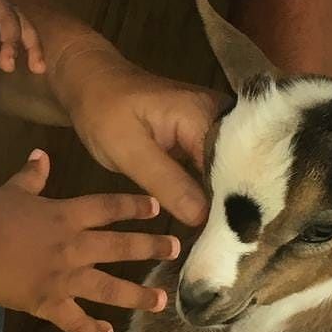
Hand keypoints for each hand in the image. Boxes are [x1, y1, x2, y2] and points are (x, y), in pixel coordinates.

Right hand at [0, 150, 180, 331]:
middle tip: (175, 250)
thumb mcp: (13, 190)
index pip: (108, 207)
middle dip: (151, 248)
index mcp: (66, 216)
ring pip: (108, 289)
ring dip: (136, 296)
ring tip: (161, 301)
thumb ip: (32, 174)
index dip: (134, 206)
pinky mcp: (50, 304)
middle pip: (119, 247)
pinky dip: (90, 330)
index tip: (158, 207)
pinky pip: (74, 321)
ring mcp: (64, 278)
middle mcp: (73, 247)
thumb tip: (42, 153)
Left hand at [53, 43, 223, 227]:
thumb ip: (166, 182)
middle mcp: (221, 117)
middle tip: (232, 246)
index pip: (232, 167)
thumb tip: (203, 217)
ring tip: (229, 241)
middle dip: (236, 207)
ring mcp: (215, 126)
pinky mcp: (205, 138)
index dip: (233, 205)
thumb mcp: (127, 150)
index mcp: (204, 114)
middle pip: (239, 169)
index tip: (232, 240)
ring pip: (230, 172)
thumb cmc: (103, 112)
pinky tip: (215, 222)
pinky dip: (213, 193)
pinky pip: (217, 169)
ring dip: (226, 203)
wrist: (92, 85)